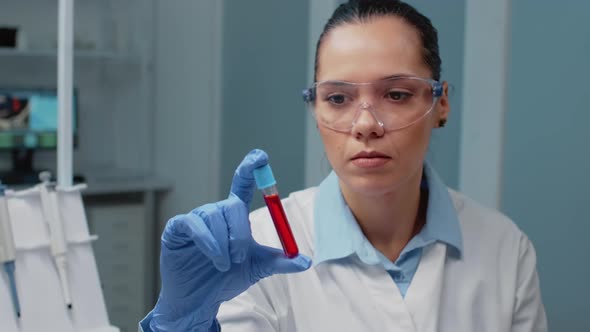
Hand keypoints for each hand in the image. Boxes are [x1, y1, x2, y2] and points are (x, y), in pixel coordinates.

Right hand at [150, 149, 311, 330]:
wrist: (200, 301)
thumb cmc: (226, 279)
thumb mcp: (258, 268)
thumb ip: (280, 261)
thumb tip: (306, 261)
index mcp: (234, 216)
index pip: (243, 184)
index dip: (251, 168)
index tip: (261, 156)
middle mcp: (216, 213)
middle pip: (231, 205)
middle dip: (240, 231)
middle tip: (241, 255)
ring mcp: (195, 220)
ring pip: (214, 216)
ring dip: (224, 242)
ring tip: (225, 264)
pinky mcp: (177, 229)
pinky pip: (193, 225)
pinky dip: (207, 241)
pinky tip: (214, 257)